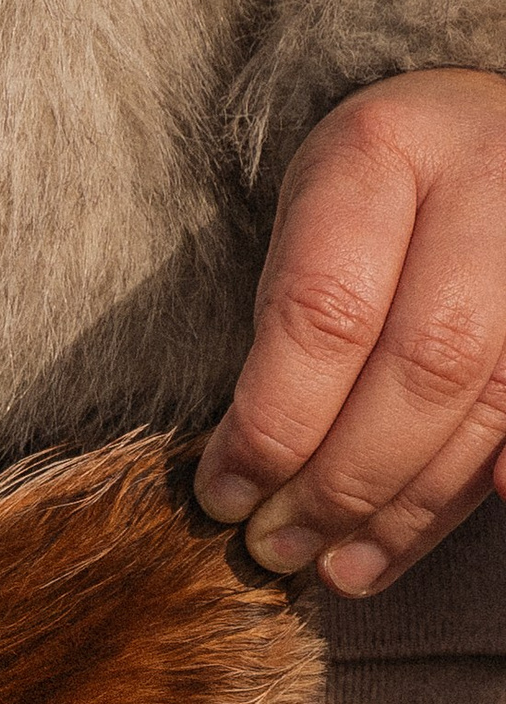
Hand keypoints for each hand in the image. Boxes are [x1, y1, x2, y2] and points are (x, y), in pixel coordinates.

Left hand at [194, 67, 505, 595]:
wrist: (476, 138)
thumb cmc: (371, 195)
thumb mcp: (308, 220)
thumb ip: (289, 327)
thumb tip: (248, 476)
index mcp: (382, 150)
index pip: (326, 310)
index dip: (273, 423)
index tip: (225, 495)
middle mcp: (486, 186)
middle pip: (422, 363)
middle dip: (343, 480)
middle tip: (279, 545)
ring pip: (490, 400)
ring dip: (406, 508)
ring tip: (337, 566)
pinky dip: (475, 491)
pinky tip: (414, 541)